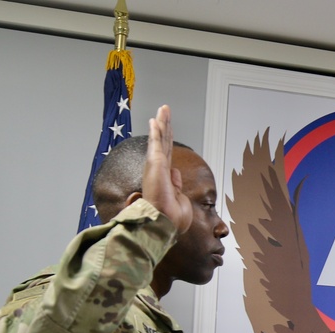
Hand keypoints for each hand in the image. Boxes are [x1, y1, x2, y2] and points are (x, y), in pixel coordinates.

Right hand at [143, 105, 192, 233]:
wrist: (164, 221)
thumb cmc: (172, 217)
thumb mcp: (179, 198)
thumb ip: (176, 184)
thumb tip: (176, 173)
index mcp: (164, 177)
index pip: (167, 154)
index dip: (167, 140)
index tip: (167, 129)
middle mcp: (158, 169)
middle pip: (163, 142)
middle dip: (164, 126)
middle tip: (164, 110)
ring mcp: (156, 165)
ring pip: (160, 138)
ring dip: (162, 122)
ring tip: (163, 108)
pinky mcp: (155, 163)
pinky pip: (156, 142)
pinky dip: (156, 130)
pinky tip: (156, 119)